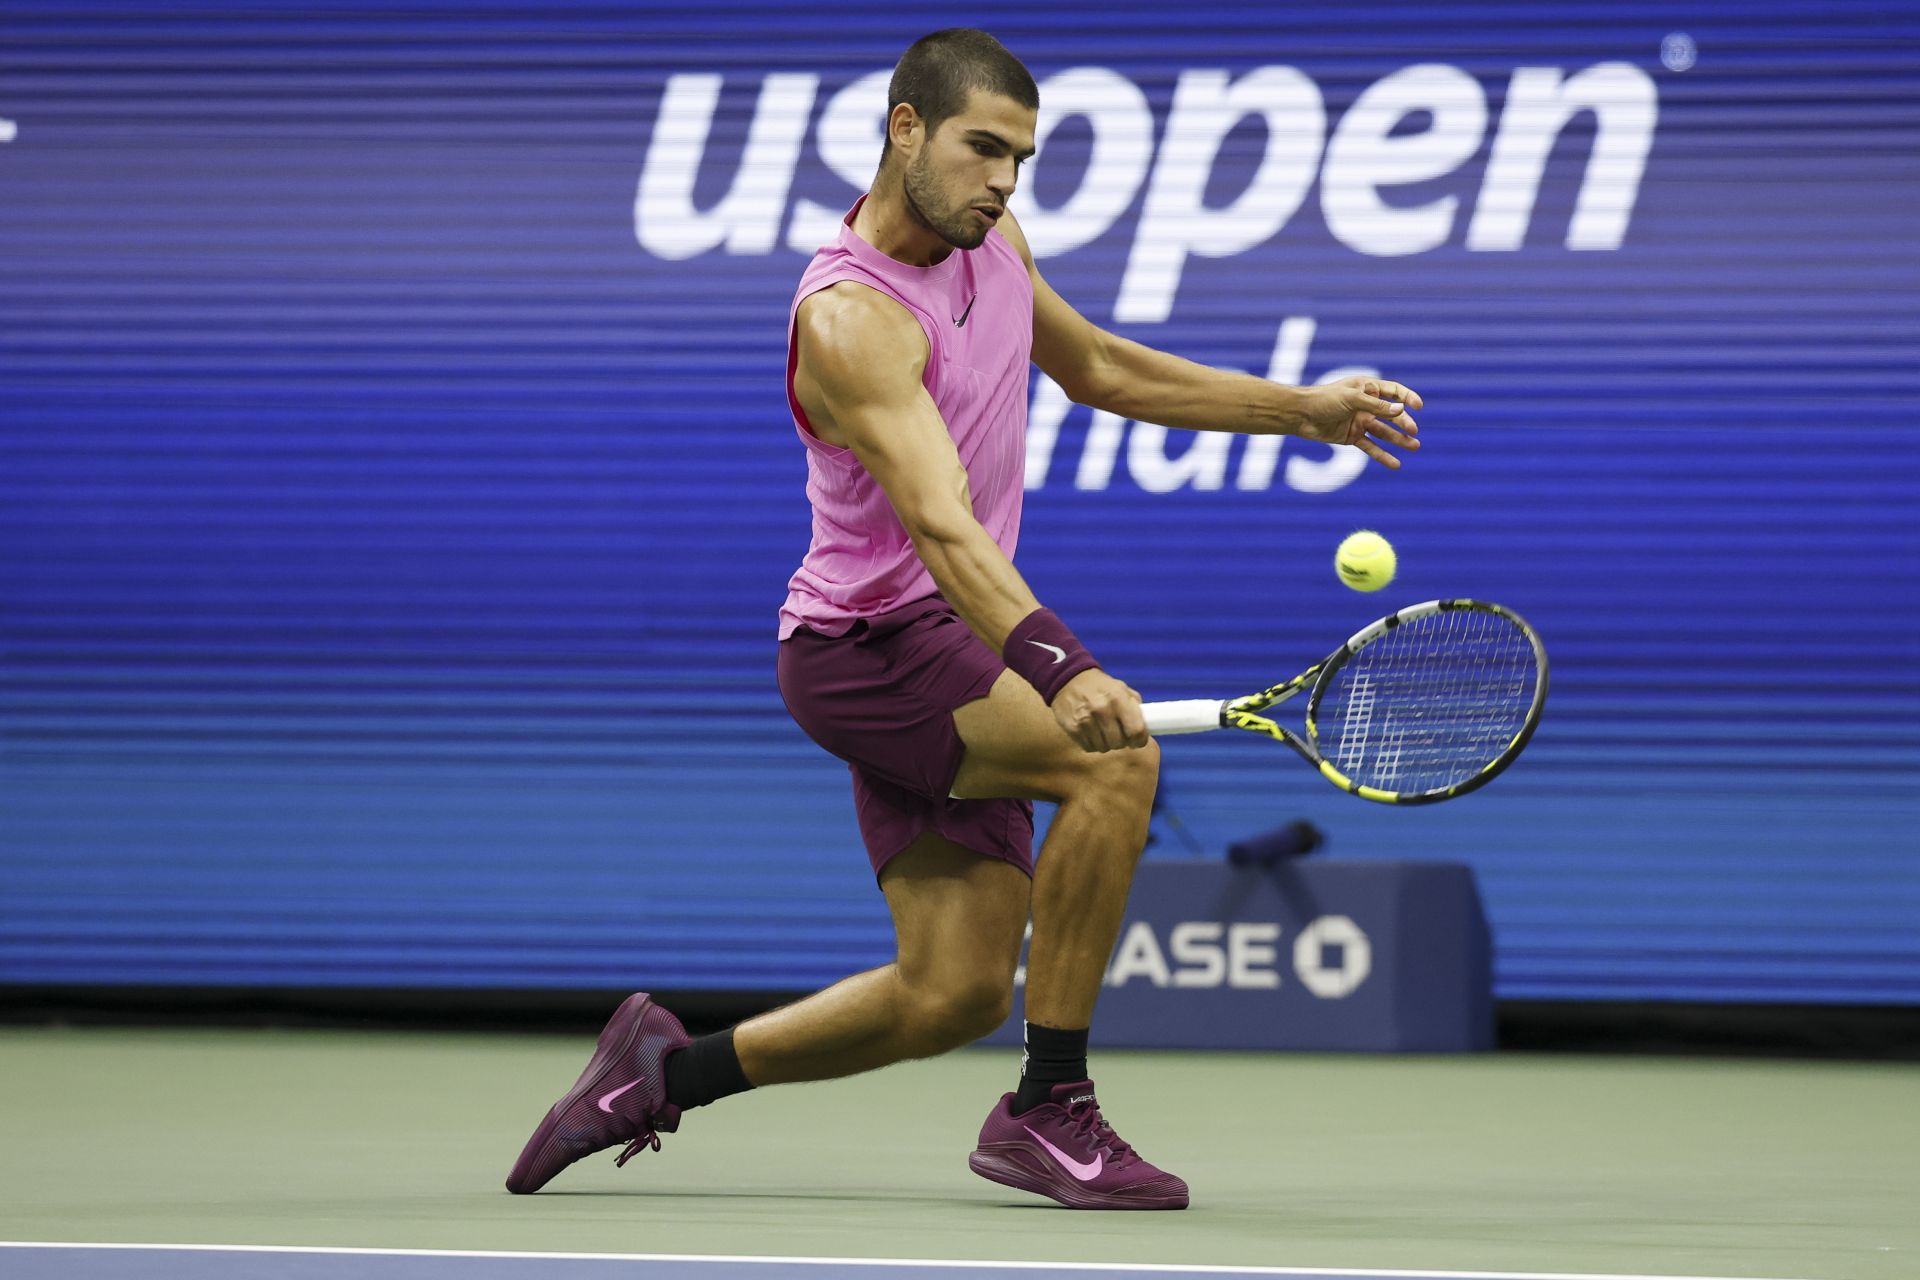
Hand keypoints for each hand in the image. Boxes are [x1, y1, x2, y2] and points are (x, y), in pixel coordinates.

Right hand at [1050, 669, 1149, 751]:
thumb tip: (1146, 726)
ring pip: (1104, 748)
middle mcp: (1102, 710)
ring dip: (1106, 743)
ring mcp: (1086, 721)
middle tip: (1119, 735)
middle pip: (1119, 743)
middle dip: (1122, 742)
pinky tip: (1092, 733)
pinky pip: (1089, 747)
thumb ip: (1134, 706)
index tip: (1138, 741)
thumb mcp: (1120, 688)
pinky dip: (1093, 743)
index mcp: (1118, 698)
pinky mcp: (1073, 729)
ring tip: (1104, 732)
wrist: (1066, 679)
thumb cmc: (1099, 685)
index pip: (1136, 730)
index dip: (1140, 740)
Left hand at [1298, 376, 1422, 468]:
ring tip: (1415, 447)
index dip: (1407, 398)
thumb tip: (1401, 410)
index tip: (1419, 406)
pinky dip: (1383, 456)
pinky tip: (1396, 464)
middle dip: (1403, 423)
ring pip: (1384, 432)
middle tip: (1414, 432)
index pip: (1394, 391)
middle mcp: (1366, 404)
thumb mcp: (1352, 399)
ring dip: (1399, 440)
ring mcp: (1360, 421)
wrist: (1300, 415)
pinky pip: (1371, 447)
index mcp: (1367, 388)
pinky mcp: (1352, 437)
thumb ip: (1376, 406)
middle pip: (1391, 414)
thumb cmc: (1324, 400)